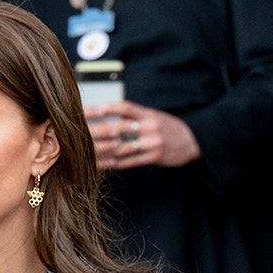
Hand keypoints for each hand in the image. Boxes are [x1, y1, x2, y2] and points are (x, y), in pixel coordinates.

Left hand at [84, 101, 200, 170]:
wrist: (194, 140)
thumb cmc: (168, 127)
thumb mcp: (153, 116)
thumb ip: (133, 116)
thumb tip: (106, 114)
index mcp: (148, 114)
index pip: (125, 108)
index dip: (107, 108)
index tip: (89, 110)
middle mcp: (150, 127)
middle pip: (118, 129)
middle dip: (96, 132)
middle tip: (78, 134)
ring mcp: (152, 143)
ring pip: (121, 148)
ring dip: (101, 151)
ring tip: (84, 152)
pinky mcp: (154, 157)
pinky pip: (130, 161)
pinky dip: (113, 163)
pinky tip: (100, 164)